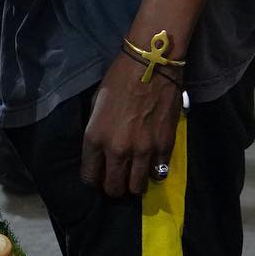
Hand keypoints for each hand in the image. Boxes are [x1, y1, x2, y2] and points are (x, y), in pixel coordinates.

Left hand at [80, 52, 182, 197]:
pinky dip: (154, 172)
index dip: (93, 180)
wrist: (150, 67)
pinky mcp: (165, 147)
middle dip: (113, 188)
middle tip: (117, 179)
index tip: (98, 175)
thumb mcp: (96, 106)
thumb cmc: (118, 81)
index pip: (89, 177)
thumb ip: (97, 132)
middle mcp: (117, 149)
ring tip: (134, 174)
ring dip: (134, 184)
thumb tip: (99, 151)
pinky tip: (151, 163)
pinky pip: (159, 173)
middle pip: (114, 188)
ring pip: (137, 187)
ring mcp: (143, 151)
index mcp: (95, 138)